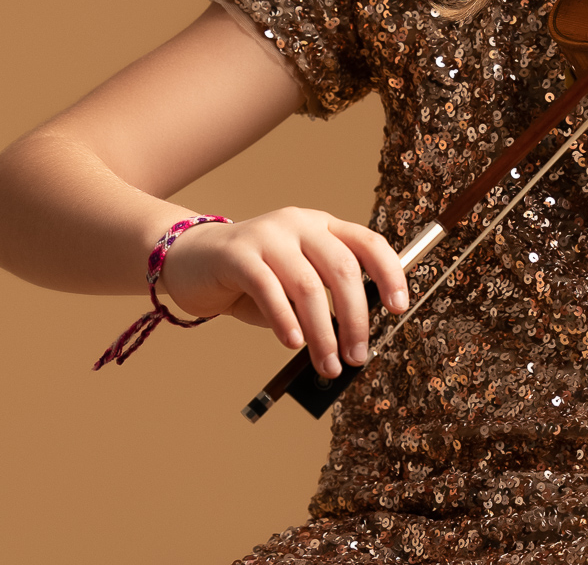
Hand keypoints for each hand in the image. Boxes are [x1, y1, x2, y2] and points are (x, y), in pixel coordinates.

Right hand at [157, 208, 408, 376]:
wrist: (190, 260)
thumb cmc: (251, 280)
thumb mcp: (294, 284)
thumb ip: (322, 303)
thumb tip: (349, 344)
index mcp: (322, 227)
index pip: (368, 243)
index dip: (390, 274)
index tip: (398, 308)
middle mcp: (300, 224)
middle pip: (343, 269)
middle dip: (355, 319)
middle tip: (357, 357)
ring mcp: (269, 235)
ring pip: (308, 286)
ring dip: (323, 332)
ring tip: (327, 364)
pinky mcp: (237, 253)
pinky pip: (269, 289)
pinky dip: (285, 321)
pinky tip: (293, 343)